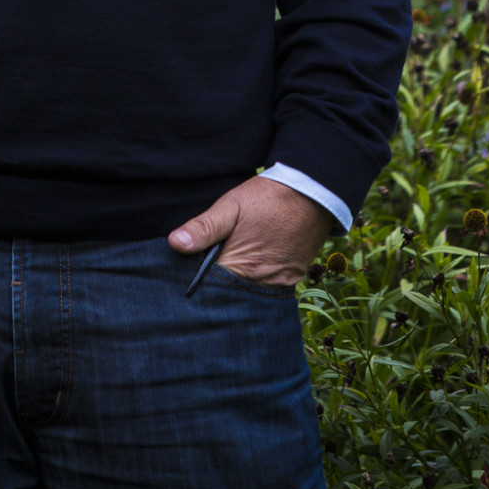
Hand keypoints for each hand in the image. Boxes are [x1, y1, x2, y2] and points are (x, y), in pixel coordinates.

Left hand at [168, 174, 332, 285]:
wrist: (313, 193)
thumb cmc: (268, 197)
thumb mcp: (231, 206)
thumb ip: (204, 227)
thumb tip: (175, 244)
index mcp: (242, 266)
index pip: (209, 288)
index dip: (195, 280)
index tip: (184, 271)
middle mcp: (262, 282)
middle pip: (229, 295)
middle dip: (216, 285)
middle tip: (206, 268)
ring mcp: (280, 283)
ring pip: (249, 292)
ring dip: (236, 283)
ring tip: (227, 265)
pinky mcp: (292, 278)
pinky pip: (268, 287)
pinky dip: (256, 280)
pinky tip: (249, 265)